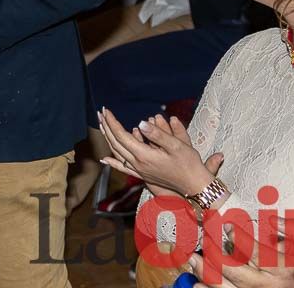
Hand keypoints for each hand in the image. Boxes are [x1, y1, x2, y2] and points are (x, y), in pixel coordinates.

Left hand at [97, 107, 218, 197]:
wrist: (193, 184)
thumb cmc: (188, 163)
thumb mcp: (176, 145)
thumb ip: (157, 134)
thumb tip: (141, 123)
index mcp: (144, 155)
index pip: (122, 136)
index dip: (113, 122)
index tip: (107, 110)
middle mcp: (138, 164)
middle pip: (116, 144)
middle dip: (107, 127)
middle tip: (100, 113)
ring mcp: (139, 170)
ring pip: (117, 153)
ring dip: (108, 139)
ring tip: (102, 126)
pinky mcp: (142, 174)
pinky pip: (122, 167)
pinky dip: (112, 161)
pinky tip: (104, 159)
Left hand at [187, 216, 293, 287]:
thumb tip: (272, 220)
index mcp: (283, 268)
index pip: (254, 250)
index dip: (238, 237)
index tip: (227, 226)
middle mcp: (269, 285)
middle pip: (234, 270)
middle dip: (214, 253)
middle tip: (204, 239)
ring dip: (207, 275)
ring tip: (192, 260)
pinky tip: (196, 286)